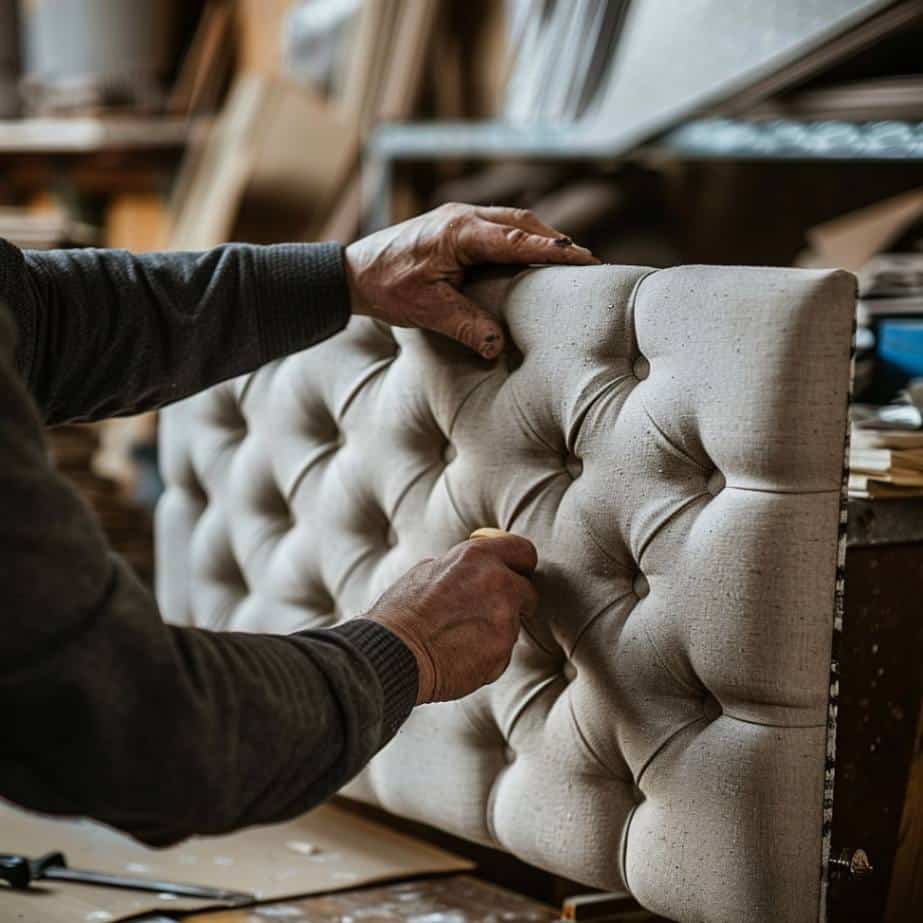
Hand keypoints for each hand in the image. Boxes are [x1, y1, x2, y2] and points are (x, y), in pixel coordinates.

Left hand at [345, 203, 598, 358]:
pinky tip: (532, 258)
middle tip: (588, 262)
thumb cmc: (385, 288)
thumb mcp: (426, 311)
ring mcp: (458, 218)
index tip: (586, 260)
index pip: (517, 240)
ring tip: (569, 260)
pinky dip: (521, 241)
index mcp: (458, 232)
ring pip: (512, 222)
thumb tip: (498, 347)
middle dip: (556, 242)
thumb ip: (466, 325)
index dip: (554, 251)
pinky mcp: (454, 226)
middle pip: (522, 223)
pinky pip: (498, 228)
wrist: (351, 273)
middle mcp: (462, 217)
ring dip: (540, 239)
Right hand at [364, 529, 538, 703]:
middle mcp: (498, 582)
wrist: (393, 654)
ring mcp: (504, 618)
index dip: (521, 565)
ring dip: (495, 630)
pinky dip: (487, 655)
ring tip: (459, 638)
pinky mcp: (502, 651)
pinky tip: (460, 655)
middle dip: (513, 602)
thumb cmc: (401, 613)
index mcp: (477, 556)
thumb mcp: (426, 571)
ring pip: (512, 624)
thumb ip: (457, 567)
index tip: (516, 574)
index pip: (523, 550)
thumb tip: (470, 569)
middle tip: (488, 613)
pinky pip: (502, 652)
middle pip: (527, 590)